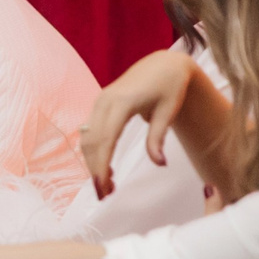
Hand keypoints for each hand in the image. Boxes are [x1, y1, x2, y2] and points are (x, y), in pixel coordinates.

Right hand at [80, 48, 200, 195]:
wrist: (164, 64)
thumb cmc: (171, 86)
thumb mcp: (169, 111)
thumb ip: (159, 137)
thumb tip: (159, 163)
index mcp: (121, 102)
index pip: (105, 139)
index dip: (101, 165)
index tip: (104, 187)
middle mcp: (104, 101)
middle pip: (92, 142)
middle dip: (94, 169)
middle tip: (104, 194)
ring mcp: (99, 102)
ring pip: (88, 138)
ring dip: (93, 162)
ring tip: (106, 185)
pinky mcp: (100, 105)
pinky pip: (91, 131)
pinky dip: (95, 151)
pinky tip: (105, 167)